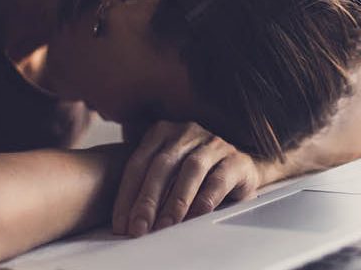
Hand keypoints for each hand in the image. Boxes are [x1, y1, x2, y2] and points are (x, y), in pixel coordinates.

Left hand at [112, 121, 262, 236]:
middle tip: (138, 227)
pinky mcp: (236, 160)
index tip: (120, 224)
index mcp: (162, 133)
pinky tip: (196, 215)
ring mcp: (213, 143)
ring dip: (176, 200)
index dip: (127, 195)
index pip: (138, 163)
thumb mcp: (167, 176)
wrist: (239, 169)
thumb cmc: (195, 176)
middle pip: (161, 165)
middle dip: (147, 199)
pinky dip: (205, 198)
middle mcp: (186, 132)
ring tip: (165, 225)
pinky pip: (219, 178)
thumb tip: (125, 222)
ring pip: (190, 169)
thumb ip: (147, 189)